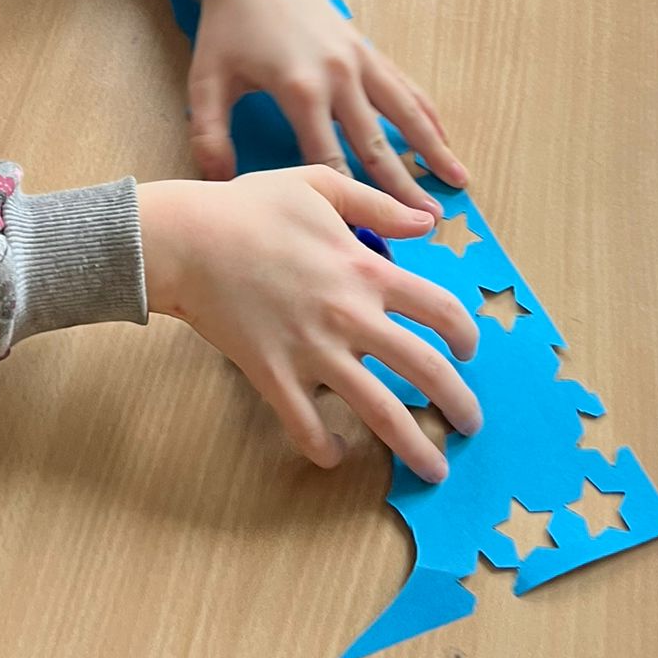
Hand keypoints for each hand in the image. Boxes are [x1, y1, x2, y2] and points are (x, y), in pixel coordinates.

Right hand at [137, 167, 480, 479]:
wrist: (187, 239)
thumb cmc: (250, 206)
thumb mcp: (320, 187)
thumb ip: (377, 207)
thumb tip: (428, 223)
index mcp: (366, 270)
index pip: (440, 310)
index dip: (465, 334)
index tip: (468, 351)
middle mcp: (350, 316)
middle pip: (425, 370)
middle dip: (458, 403)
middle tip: (470, 425)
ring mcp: (313, 352)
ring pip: (380, 412)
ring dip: (415, 446)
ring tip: (435, 470)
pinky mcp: (274, 376)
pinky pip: (307, 428)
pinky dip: (325, 449)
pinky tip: (336, 455)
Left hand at [187, 0, 466, 210]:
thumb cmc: (228, 28)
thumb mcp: (206, 80)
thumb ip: (209, 134)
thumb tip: (222, 185)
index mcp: (299, 90)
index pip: (328, 160)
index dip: (346, 200)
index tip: (365, 234)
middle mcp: (339, 76)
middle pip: (377, 144)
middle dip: (404, 186)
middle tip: (431, 223)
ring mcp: (360, 60)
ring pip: (405, 112)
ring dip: (433, 148)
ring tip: (459, 182)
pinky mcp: (369, 48)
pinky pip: (405, 86)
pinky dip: (427, 114)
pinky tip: (444, 138)